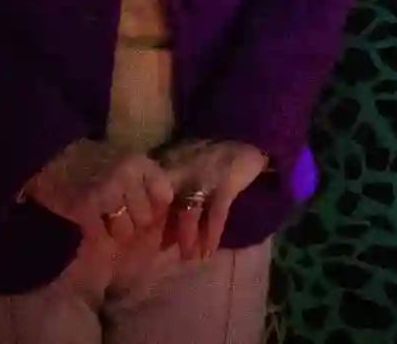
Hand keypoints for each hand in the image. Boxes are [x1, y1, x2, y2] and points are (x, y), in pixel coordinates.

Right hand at [27, 139, 173, 247]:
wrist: (56, 158)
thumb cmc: (99, 164)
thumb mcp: (131, 163)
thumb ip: (150, 183)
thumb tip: (167, 212)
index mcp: (142, 163)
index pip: (165, 197)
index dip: (156, 208)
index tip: (146, 208)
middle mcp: (127, 175)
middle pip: (146, 219)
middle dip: (135, 221)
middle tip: (121, 214)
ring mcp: (106, 191)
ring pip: (125, 231)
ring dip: (115, 230)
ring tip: (106, 218)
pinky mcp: (84, 207)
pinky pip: (101, 235)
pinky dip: (97, 234)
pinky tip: (92, 223)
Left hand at [157, 139, 267, 261]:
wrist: (249, 139)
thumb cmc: (215, 155)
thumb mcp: (189, 163)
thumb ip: (173, 183)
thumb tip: (158, 216)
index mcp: (171, 168)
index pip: (152, 197)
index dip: (149, 218)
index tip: (147, 236)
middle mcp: (184, 172)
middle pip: (168, 207)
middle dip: (165, 232)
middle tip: (163, 252)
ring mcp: (205, 178)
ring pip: (190, 214)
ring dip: (188, 239)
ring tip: (189, 257)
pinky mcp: (226, 185)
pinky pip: (216, 215)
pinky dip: (212, 234)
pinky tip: (210, 250)